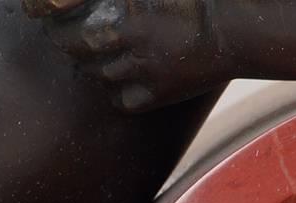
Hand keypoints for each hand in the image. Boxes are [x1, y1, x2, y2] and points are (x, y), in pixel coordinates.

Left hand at [21, 0, 216, 113]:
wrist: (238, 28)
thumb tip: (82, 2)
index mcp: (122, 7)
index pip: (65, 20)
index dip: (58, 20)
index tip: (57, 17)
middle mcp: (124, 37)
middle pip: (74, 48)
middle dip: (73, 42)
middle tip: (83, 36)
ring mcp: (138, 68)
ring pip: (97, 74)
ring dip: (98, 64)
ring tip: (117, 52)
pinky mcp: (155, 94)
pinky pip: (121, 100)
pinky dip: (120, 91)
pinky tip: (132, 76)